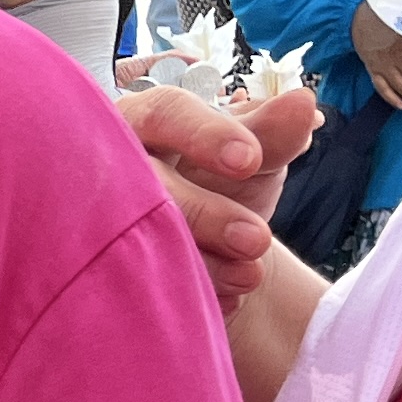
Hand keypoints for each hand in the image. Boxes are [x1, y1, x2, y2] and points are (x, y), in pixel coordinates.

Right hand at [116, 80, 321, 308]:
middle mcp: (111, 164)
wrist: (212, 249)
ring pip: (134, 238)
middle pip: (142, 181)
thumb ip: (274, 134)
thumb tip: (303, 104)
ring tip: (249, 276)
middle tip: (256, 240)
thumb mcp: (253, 153)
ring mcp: (98, 220)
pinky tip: (221, 298)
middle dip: (203, 213)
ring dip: (198, 262)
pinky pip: (129, 283)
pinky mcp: (99, 266)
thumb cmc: (220, 182)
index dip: (203, 135)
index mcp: (145, 120)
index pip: (164, 113)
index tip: (250, 160)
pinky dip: (183, 293)